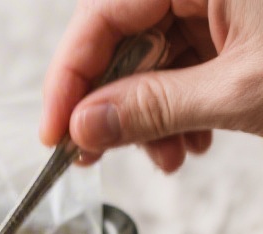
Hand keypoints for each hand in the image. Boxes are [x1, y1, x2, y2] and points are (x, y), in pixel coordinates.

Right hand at [40, 1, 262, 172]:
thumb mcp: (237, 91)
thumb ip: (155, 106)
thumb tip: (85, 126)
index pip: (103, 11)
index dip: (70, 75)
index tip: (56, 131)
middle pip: (123, 33)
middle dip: (114, 102)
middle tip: (96, 153)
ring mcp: (219, 0)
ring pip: (154, 54)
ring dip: (149, 115)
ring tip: (166, 157)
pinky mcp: (235, 22)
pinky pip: (186, 60)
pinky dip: (179, 106)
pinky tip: (191, 139)